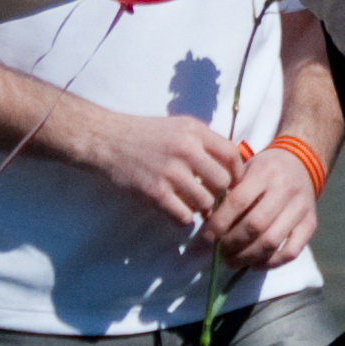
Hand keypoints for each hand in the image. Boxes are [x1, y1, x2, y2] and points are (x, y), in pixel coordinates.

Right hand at [74, 110, 252, 229]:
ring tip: (193, 204)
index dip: (237, 173)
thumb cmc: (145, 134)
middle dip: (220, 194)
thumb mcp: (180, 126)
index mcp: (195, 131)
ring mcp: (170, 171)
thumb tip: (233, 164)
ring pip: (206, 202)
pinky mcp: (154, 191)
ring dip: (202, 208)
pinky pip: (183, 216)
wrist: (106, 139)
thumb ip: (205, 142)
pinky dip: (184, 219)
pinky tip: (177, 211)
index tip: (232, 182)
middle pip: (223, 183)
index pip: (232, 155)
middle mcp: (186, 149)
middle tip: (212, 197)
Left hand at [204, 142, 320, 269]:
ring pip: (272, 241)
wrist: (300, 163)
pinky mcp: (311, 224)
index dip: (219, 223)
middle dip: (232, 243)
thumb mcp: (243, 170)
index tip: (206, 238)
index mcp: (264, 172)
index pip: (238, 202)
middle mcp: (286, 189)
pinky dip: (271, 263)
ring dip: (248, 257)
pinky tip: (255, 263)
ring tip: (232, 261)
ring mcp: (301, 208)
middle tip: (219, 252)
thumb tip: (206, 224)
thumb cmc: (264, 170)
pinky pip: (291, 251)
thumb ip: (226, 194)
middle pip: (255, 225)